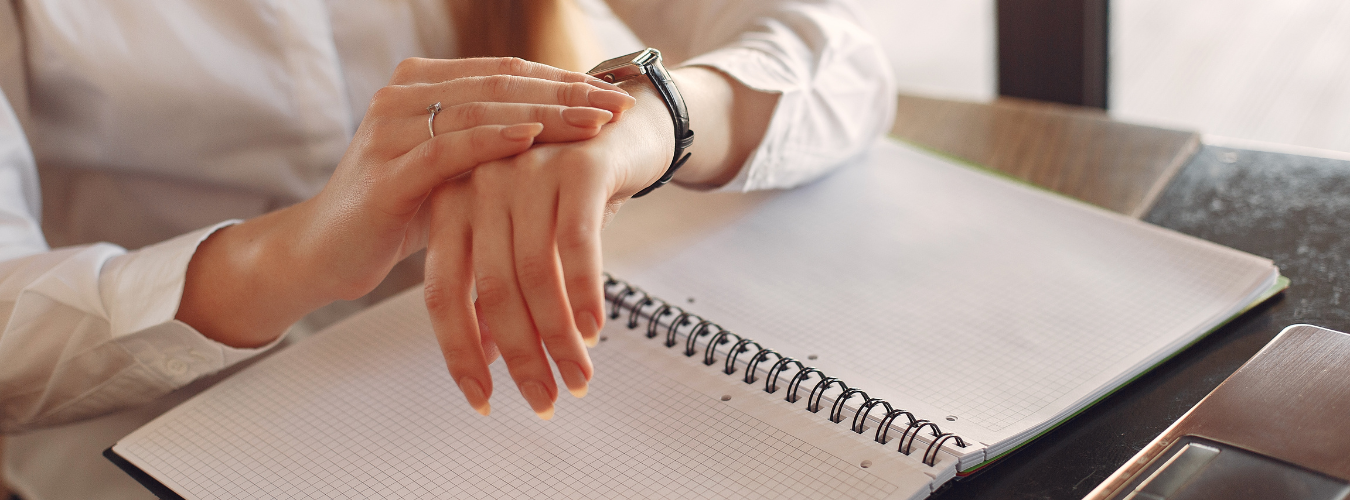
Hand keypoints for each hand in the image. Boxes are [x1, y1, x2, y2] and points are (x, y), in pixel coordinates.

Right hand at [176, 58, 635, 348]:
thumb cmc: (397, 213)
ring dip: (545, 114)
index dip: (563, 81)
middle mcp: (403, 95)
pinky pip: (448, 149)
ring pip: (481, 110)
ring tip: (594, 122)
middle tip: (618, 105)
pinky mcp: (386, 171)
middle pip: (500, 84)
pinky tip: (534, 139)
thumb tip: (570, 136)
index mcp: (421, 85)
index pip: (506, 73)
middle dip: (566, 94)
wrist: (323, 253)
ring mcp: (391, 129)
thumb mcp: (454, 171)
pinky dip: (493, 141)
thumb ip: (495, 145)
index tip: (613, 95)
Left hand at [422, 78, 676, 418]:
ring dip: (557, 337)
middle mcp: (481, 184)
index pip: (442, 292)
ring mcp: (526, 172)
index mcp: (452, 203)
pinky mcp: (576, 167)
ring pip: (533, 273)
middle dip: (519, 356)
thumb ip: (496, 288)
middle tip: (543, 399)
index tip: (482, 399)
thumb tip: (485, 355)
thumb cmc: (567, 189)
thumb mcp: (524, 236)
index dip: (460, 353)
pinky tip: (594, 330)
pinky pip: (576, 244)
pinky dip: (585, 294)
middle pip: (488, 290)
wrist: (624, 124)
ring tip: (577, 376)